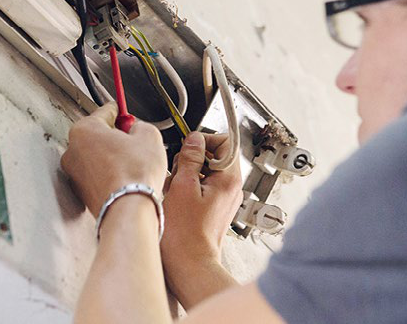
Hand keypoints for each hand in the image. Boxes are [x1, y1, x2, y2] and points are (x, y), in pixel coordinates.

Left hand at [61, 103, 167, 216]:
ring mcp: (74, 173)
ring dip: (112, 156)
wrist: (128, 209)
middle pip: (98, 135)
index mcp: (83, 130)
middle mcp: (72, 150)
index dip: (120, 112)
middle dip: (115, 137)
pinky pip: (97, 175)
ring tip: (133, 163)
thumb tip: (137, 129)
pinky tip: (126, 177)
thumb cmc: (134, 174)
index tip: (124, 113)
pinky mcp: (81, 192)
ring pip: (97, 157)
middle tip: (135, 141)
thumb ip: (140, 125)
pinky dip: (109, 174)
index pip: (104, 112)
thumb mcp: (149, 135)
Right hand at [161, 132, 242, 294]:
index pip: (225, 141)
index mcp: (228, 179)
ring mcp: (223, 199)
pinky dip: (187, 187)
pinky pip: (201, 186)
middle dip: (192, 159)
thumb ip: (189, 158)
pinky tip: (176, 199)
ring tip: (175, 189)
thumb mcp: (182, 186)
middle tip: (178, 172)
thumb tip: (194, 139)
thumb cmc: (185, 234)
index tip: (188, 149)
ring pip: (205, 171)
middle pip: (214, 155)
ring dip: (186, 174)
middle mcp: (231, 188)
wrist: (188, 265)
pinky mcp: (213, 208)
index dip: (205, 140)